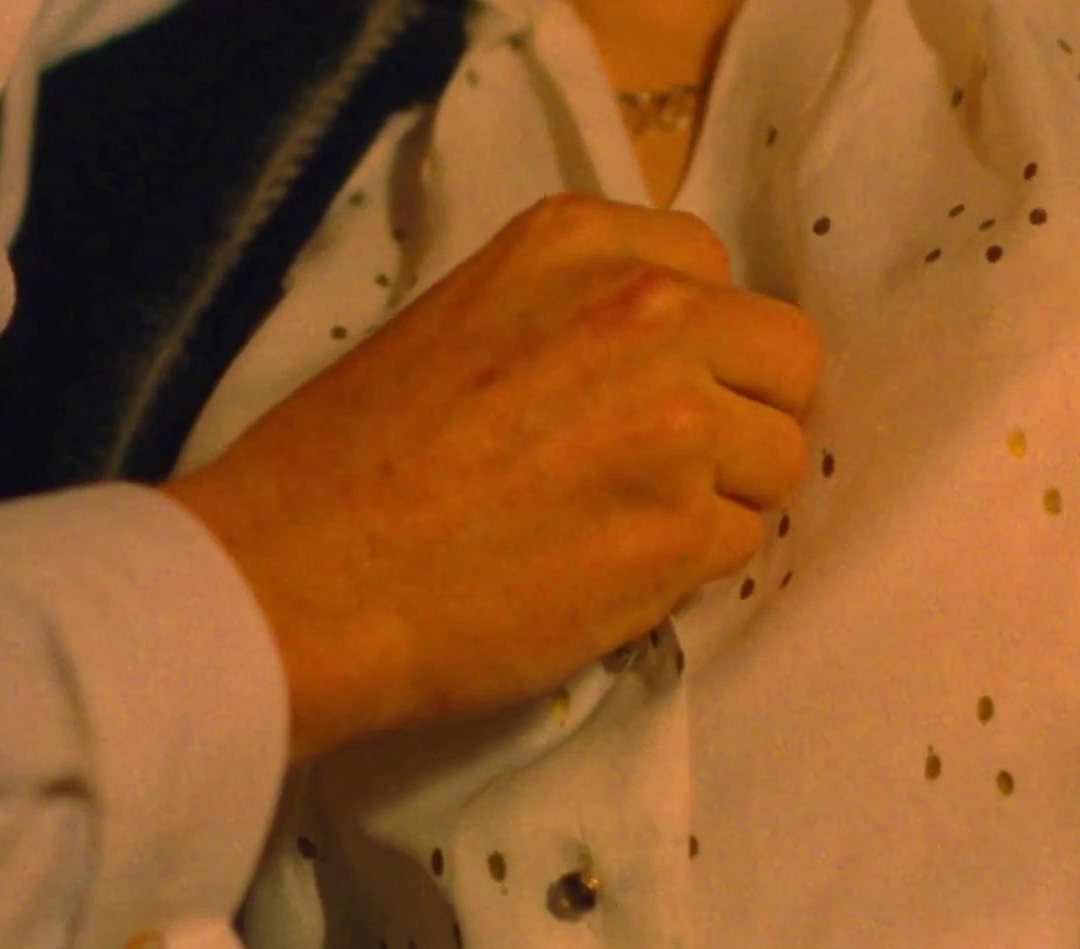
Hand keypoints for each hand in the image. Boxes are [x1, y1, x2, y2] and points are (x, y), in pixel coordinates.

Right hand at [164, 193, 819, 759]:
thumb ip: (569, 314)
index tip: (645, 388)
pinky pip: (740, 546)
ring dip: (721, 498)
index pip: (715, 271)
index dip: (693, 341)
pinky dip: (687, 569)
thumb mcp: (456, 317)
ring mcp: (675, 424)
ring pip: (779, 458)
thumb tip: (656, 362)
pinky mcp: (678, 535)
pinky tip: (602, 573)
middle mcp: (644, 311)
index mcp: (575, 242)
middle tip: (660, 469)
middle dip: (740, 413)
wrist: (297, 576)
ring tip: (620, 528)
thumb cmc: (341, 460)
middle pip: (783, 356)